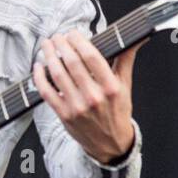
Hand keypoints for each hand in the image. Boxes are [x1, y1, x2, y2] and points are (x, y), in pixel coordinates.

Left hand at [32, 29, 144, 163]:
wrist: (110, 143)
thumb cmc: (117, 110)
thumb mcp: (125, 85)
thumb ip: (126, 58)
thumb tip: (139, 36)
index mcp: (111, 87)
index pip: (91, 56)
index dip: (78, 41)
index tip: (72, 34)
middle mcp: (94, 97)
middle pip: (72, 63)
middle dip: (61, 45)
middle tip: (57, 36)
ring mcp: (77, 107)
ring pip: (57, 75)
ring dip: (49, 56)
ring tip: (47, 45)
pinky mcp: (63, 115)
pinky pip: (46, 92)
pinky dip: (39, 77)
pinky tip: (39, 66)